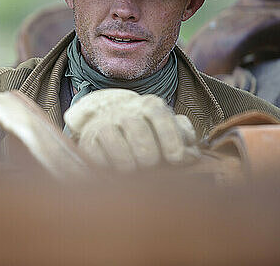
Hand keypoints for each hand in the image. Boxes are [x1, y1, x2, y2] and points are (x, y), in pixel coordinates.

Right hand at [64, 89, 199, 170]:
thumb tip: (192, 156)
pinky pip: (95, 154)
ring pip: (115, 143)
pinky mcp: (87, 138)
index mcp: (151, 106)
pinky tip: (115, 172)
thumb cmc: (148, 130)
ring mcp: (104, 123)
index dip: (171, 140)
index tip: (175, 159)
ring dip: (127, 162)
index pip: (161, 117)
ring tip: (133, 171)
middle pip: (139, 133)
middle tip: (151, 166)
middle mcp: (126, 111)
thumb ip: (185, 139)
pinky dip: (106, 167)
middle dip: (148, 155)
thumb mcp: (168, 128)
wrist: (107, 116)